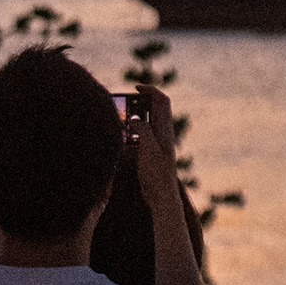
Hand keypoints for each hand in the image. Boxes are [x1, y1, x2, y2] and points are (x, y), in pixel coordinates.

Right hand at [128, 85, 180, 205]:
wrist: (161, 196)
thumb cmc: (156, 174)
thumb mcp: (148, 149)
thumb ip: (142, 130)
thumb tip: (136, 118)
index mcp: (165, 129)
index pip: (162, 101)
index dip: (150, 90)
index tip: (134, 88)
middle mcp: (163, 133)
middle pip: (154, 109)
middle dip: (139, 103)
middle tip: (123, 106)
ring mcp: (157, 142)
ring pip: (146, 121)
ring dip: (134, 117)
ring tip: (120, 121)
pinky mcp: (151, 151)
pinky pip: (141, 135)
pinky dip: (132, 131)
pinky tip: (122, 137)